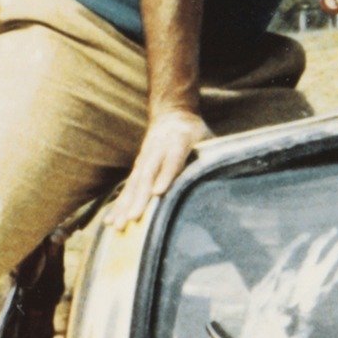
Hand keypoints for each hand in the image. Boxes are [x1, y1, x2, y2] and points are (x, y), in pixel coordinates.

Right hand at [107, 109, 212, 228]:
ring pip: (133, 183)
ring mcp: (145, 159)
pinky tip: (110, 221)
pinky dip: (118, 204)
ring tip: (117, 225)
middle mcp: (157, 150)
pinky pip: (127, 187)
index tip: (159, 192)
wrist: (171, 112)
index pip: (172, 159)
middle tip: (132, 219)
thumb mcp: (208, 137)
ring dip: (124, 205)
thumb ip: (214, 156)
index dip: (166, 175)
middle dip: (139, 198)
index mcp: (178, 140)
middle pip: (147, 175)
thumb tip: (227, 179)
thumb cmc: (195, 131)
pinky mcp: (138, 168)